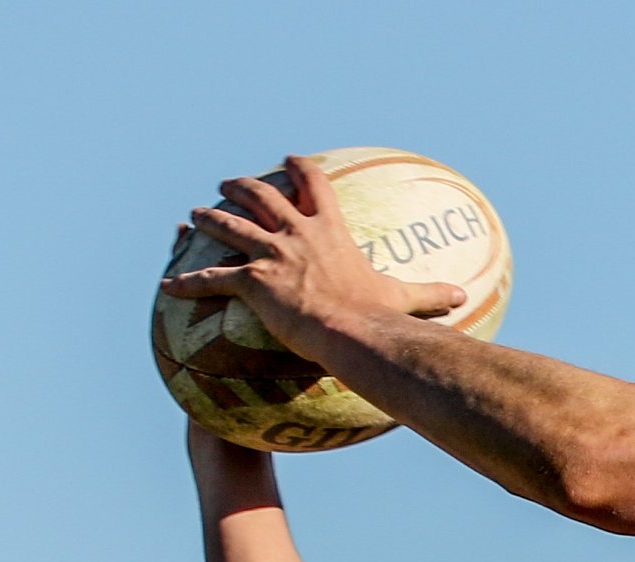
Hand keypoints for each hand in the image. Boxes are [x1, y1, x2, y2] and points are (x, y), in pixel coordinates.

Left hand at [158, 155, 466, 357]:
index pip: (314, 185)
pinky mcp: (253, 280)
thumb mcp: (403, 298)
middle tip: (228, 182)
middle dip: (243, 186)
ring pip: (230, 227)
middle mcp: (297, 234)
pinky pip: (212, 278)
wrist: (353, 330)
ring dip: (209, 220)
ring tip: (193, 217)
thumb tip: (465, 297)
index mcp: (329, 231)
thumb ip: (430, 294)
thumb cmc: (377, 316)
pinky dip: (188, 281)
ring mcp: (273, 254)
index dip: (301, 169)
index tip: (289, 158)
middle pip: (262, 196)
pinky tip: (168, 284)